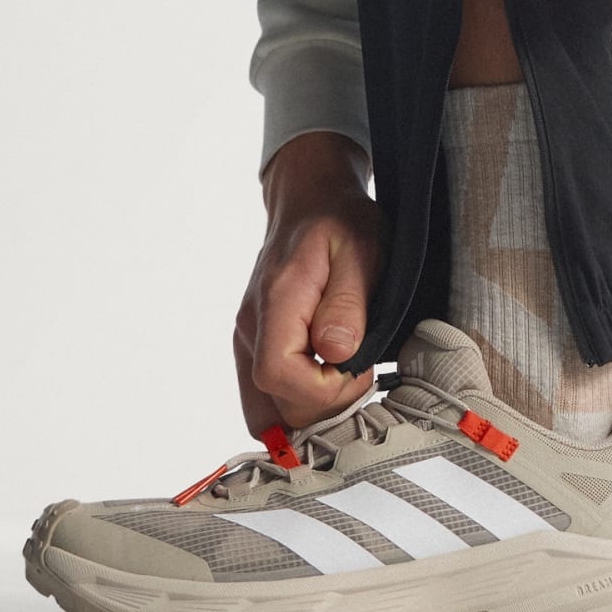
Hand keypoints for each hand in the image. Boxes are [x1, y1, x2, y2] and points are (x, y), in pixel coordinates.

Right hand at [235, 145, 385, 435]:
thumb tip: (336, 354)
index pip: (279, 374)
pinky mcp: (255, 345)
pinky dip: (296, 403)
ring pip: (264, 410)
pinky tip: (329, 381)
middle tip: (360, 376)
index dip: (322, 389)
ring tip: (347, 381)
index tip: (359, 370)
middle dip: (321, 407)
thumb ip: (348, 303)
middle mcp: (251, 326)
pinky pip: (265, 396)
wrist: (310, 200)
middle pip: (269, 405)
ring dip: (307, 411)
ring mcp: (248, 339)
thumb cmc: (340, 219)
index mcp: (277, 300)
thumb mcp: (362, 248)